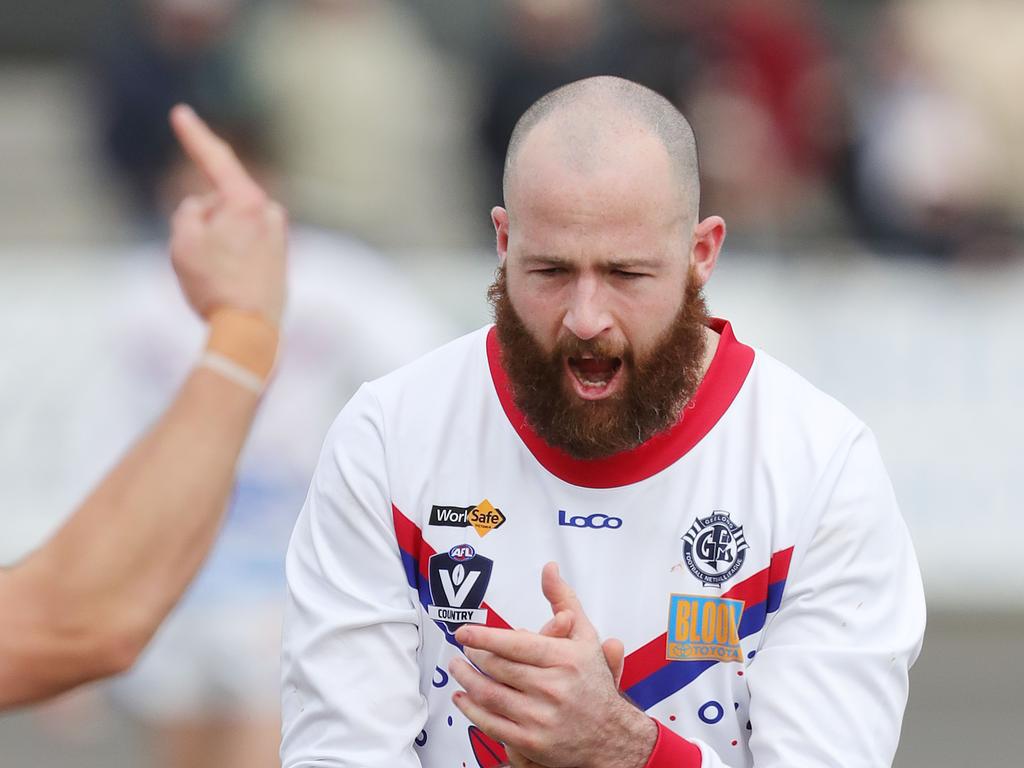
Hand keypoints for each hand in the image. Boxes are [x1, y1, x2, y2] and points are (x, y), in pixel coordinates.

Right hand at [168, 104, 286, 324]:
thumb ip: (189, 211)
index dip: (194, 135)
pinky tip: (230, 285)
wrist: (251, 332)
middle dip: (203, 222)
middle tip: (203, 262)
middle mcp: (270, 212)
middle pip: (218, 202)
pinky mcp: (281, 257)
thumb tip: (207, 210)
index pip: (216, 158)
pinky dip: (230, 259)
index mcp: (247, 201)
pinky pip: (242, 247)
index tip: (180, 113)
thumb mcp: (182, 242)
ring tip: (217, 278)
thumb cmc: (215, 286)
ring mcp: (279, 235)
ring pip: (229, 228)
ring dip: (216, 243)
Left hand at [451, 563, 653, 767]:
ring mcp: (541, 718)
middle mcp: (554, 688)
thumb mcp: (585, 636)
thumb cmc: (593, 681)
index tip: (464, 632)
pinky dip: (471, 710)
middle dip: (474, 656)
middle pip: (499, 668)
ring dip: (466, 680)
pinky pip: (491, 724)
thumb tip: (549, 569)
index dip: (484, 637)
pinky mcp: (531, 742)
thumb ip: (563, 600)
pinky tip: (463, 697)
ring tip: (456, 668)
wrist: (611, 736)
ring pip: (490, 695)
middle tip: (463, 648)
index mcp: (565, 659)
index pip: (515, 644)